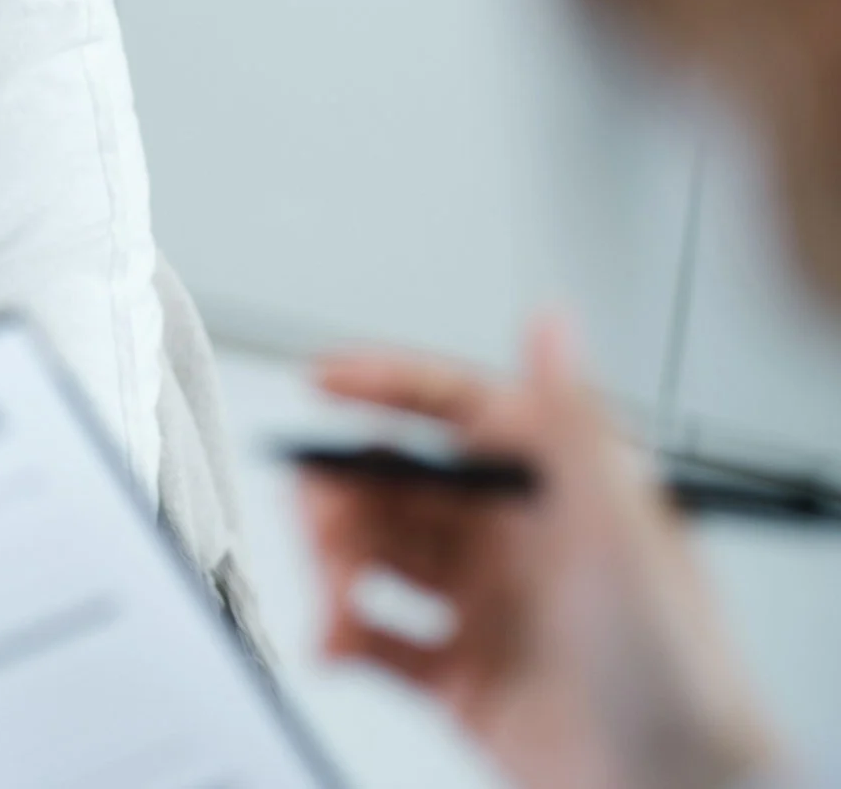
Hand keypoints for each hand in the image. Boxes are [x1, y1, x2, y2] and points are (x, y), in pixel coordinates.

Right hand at [302, 316, 782, 788]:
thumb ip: (572, 422)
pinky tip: (338, 643)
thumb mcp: (622, 532)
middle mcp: (519, 541)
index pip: (462, 412)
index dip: (390, 386)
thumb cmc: (676, 674)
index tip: (324, 380)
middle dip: (346, 493)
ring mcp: (488, 607)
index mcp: (561, 491)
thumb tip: (549, 321)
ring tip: (333, 594)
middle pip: (402, 486)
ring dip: (339, 566)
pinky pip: (379, 639)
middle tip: (318, 516)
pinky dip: (345, 636)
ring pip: (381, 557)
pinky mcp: (462, 674)